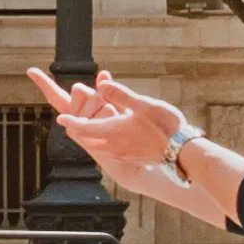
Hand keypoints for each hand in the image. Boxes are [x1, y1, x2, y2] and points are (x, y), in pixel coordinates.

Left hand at [31, 65, 182, 168]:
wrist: (182, 152)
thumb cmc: (165, 125)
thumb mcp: (143, 104)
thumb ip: (120, 94)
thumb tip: (100, 84)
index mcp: (113, 132)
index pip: (83, 128)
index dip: (71, 121)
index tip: (61, 118)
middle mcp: (113, 147)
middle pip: (86, 141)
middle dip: (77, 130)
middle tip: (71, 121)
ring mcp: (122, 155)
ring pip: (96, 148)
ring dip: (89, 137)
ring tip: (87, 128)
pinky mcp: (130, 160)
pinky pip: (108, 153)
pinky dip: (102, 143)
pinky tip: (109, 137)